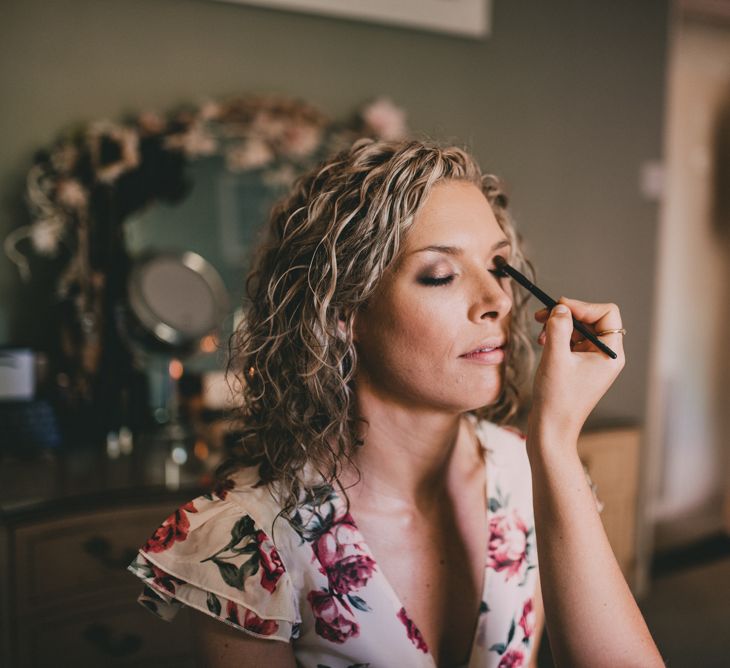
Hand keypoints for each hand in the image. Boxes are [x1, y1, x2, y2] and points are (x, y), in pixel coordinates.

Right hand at [529, 297, 625, 442]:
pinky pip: (571, 342)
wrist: (550, 430)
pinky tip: (542, 343)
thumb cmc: (557, 399)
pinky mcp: (579, 367)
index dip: (582, 306)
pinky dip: (557, 337)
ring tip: (540, 334)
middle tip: (542, 316)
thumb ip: (558, 327)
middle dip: (567, 315)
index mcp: (610, 354)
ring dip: (559, 326)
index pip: (606, 313)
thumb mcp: (555, 357)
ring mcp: (593, 362)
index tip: (558, 308)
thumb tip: (560, 308)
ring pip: (579, 329)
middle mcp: (606, 356)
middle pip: (591, 319)